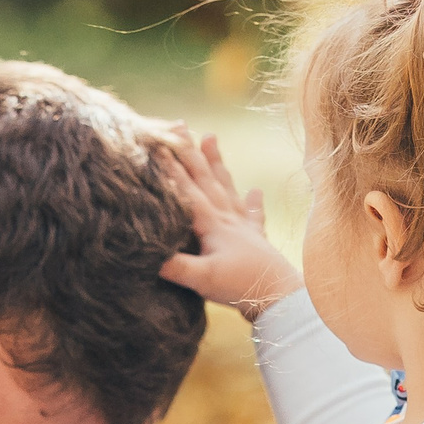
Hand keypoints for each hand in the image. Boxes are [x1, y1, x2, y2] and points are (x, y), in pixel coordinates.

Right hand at [157, 129, 301, 317]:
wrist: (278, 298)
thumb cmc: (239, 286)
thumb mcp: (201, 279)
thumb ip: (175, 266)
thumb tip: (145, 254)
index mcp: (212, 222)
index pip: (186, 188)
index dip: (169, 166)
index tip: (155, 142)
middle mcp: (227, 217)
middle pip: (205, 178)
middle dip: (189, 151)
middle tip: (178, 125)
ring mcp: (243, 226)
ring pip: (226, 187)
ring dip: (217, 163)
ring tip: (211, 138)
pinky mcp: (256, 240)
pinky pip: (253, 215)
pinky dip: (254, 203)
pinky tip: (256, 192)